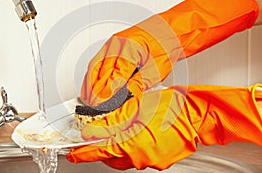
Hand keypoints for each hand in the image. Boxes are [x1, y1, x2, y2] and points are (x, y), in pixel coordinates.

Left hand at [67, 85, 261, 169]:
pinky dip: (133, 149)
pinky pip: (139, 158)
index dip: (82, 153)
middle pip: (110, 157)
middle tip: (97, 139)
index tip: (72, 154)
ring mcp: (150, 161)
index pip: (98, 151)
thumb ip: (111, 122)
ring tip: (122, 132)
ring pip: (124, 158)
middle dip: (101, 149)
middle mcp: (139, 157)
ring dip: (118, 148)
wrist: (196, 114)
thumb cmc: (169, 107)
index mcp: (131, 142)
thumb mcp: (135, 108)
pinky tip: (138, 136)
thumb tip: (92, 130)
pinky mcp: (159, 162)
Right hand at [81, 0, 258, 105]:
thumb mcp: (157, 68)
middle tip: (93, 108)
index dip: (105, 95)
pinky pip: (98, 62)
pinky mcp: (115, 46)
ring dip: (90, 84)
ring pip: (94, 67)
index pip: (111, 76)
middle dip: (94, 92)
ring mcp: (113, 44)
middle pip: (98, 72)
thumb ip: (140, 84)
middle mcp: (116, 44)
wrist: (175, 27)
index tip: (102, 108)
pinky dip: (94, 76)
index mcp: (127, 47)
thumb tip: (126, 98)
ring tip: (89, 100)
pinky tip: (93, 85)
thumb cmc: (169, 42)